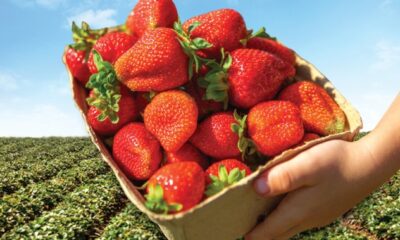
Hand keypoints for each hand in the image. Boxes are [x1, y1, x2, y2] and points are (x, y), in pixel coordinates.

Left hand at [246, 139, 385, 239]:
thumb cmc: (336, 163)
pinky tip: (280, 206)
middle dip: (260, 234)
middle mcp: (306, 219)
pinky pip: (298, 220)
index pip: (269, 231)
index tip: (237, 233)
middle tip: (242, 227)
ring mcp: (317, 216)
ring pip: (288, 227)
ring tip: (256, 217)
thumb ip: (282, 177)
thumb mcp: (307, 165)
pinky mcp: (324, 209)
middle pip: (277, 233)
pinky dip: (284, 218)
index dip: (252, 235)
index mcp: (298, 210)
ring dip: (272, 226)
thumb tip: (256, 189)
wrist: (369, 165)